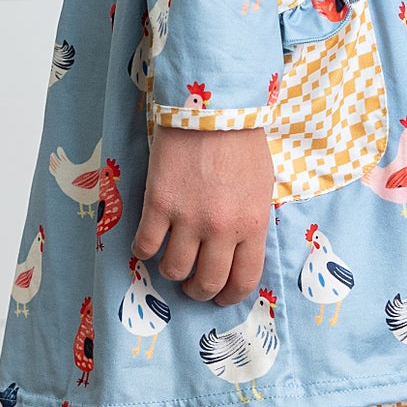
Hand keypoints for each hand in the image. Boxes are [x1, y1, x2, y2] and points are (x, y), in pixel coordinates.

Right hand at [135, 126, 276, 303]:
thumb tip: (239, 252)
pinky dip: (144, 250)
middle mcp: (222, 228)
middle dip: (198, 291)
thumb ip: (251, 223)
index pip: (244, 279)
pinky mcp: (159, 204)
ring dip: (171, 271)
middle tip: (192, 285)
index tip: (221, 297)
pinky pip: (146, 245)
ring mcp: (189, 218)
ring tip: (170, 261)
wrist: (212, 109)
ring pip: (174, 269)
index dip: (230, 296)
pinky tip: (147, 242)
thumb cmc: (241, 144)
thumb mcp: (262, 188)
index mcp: (253, 225)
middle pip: (207, 282)